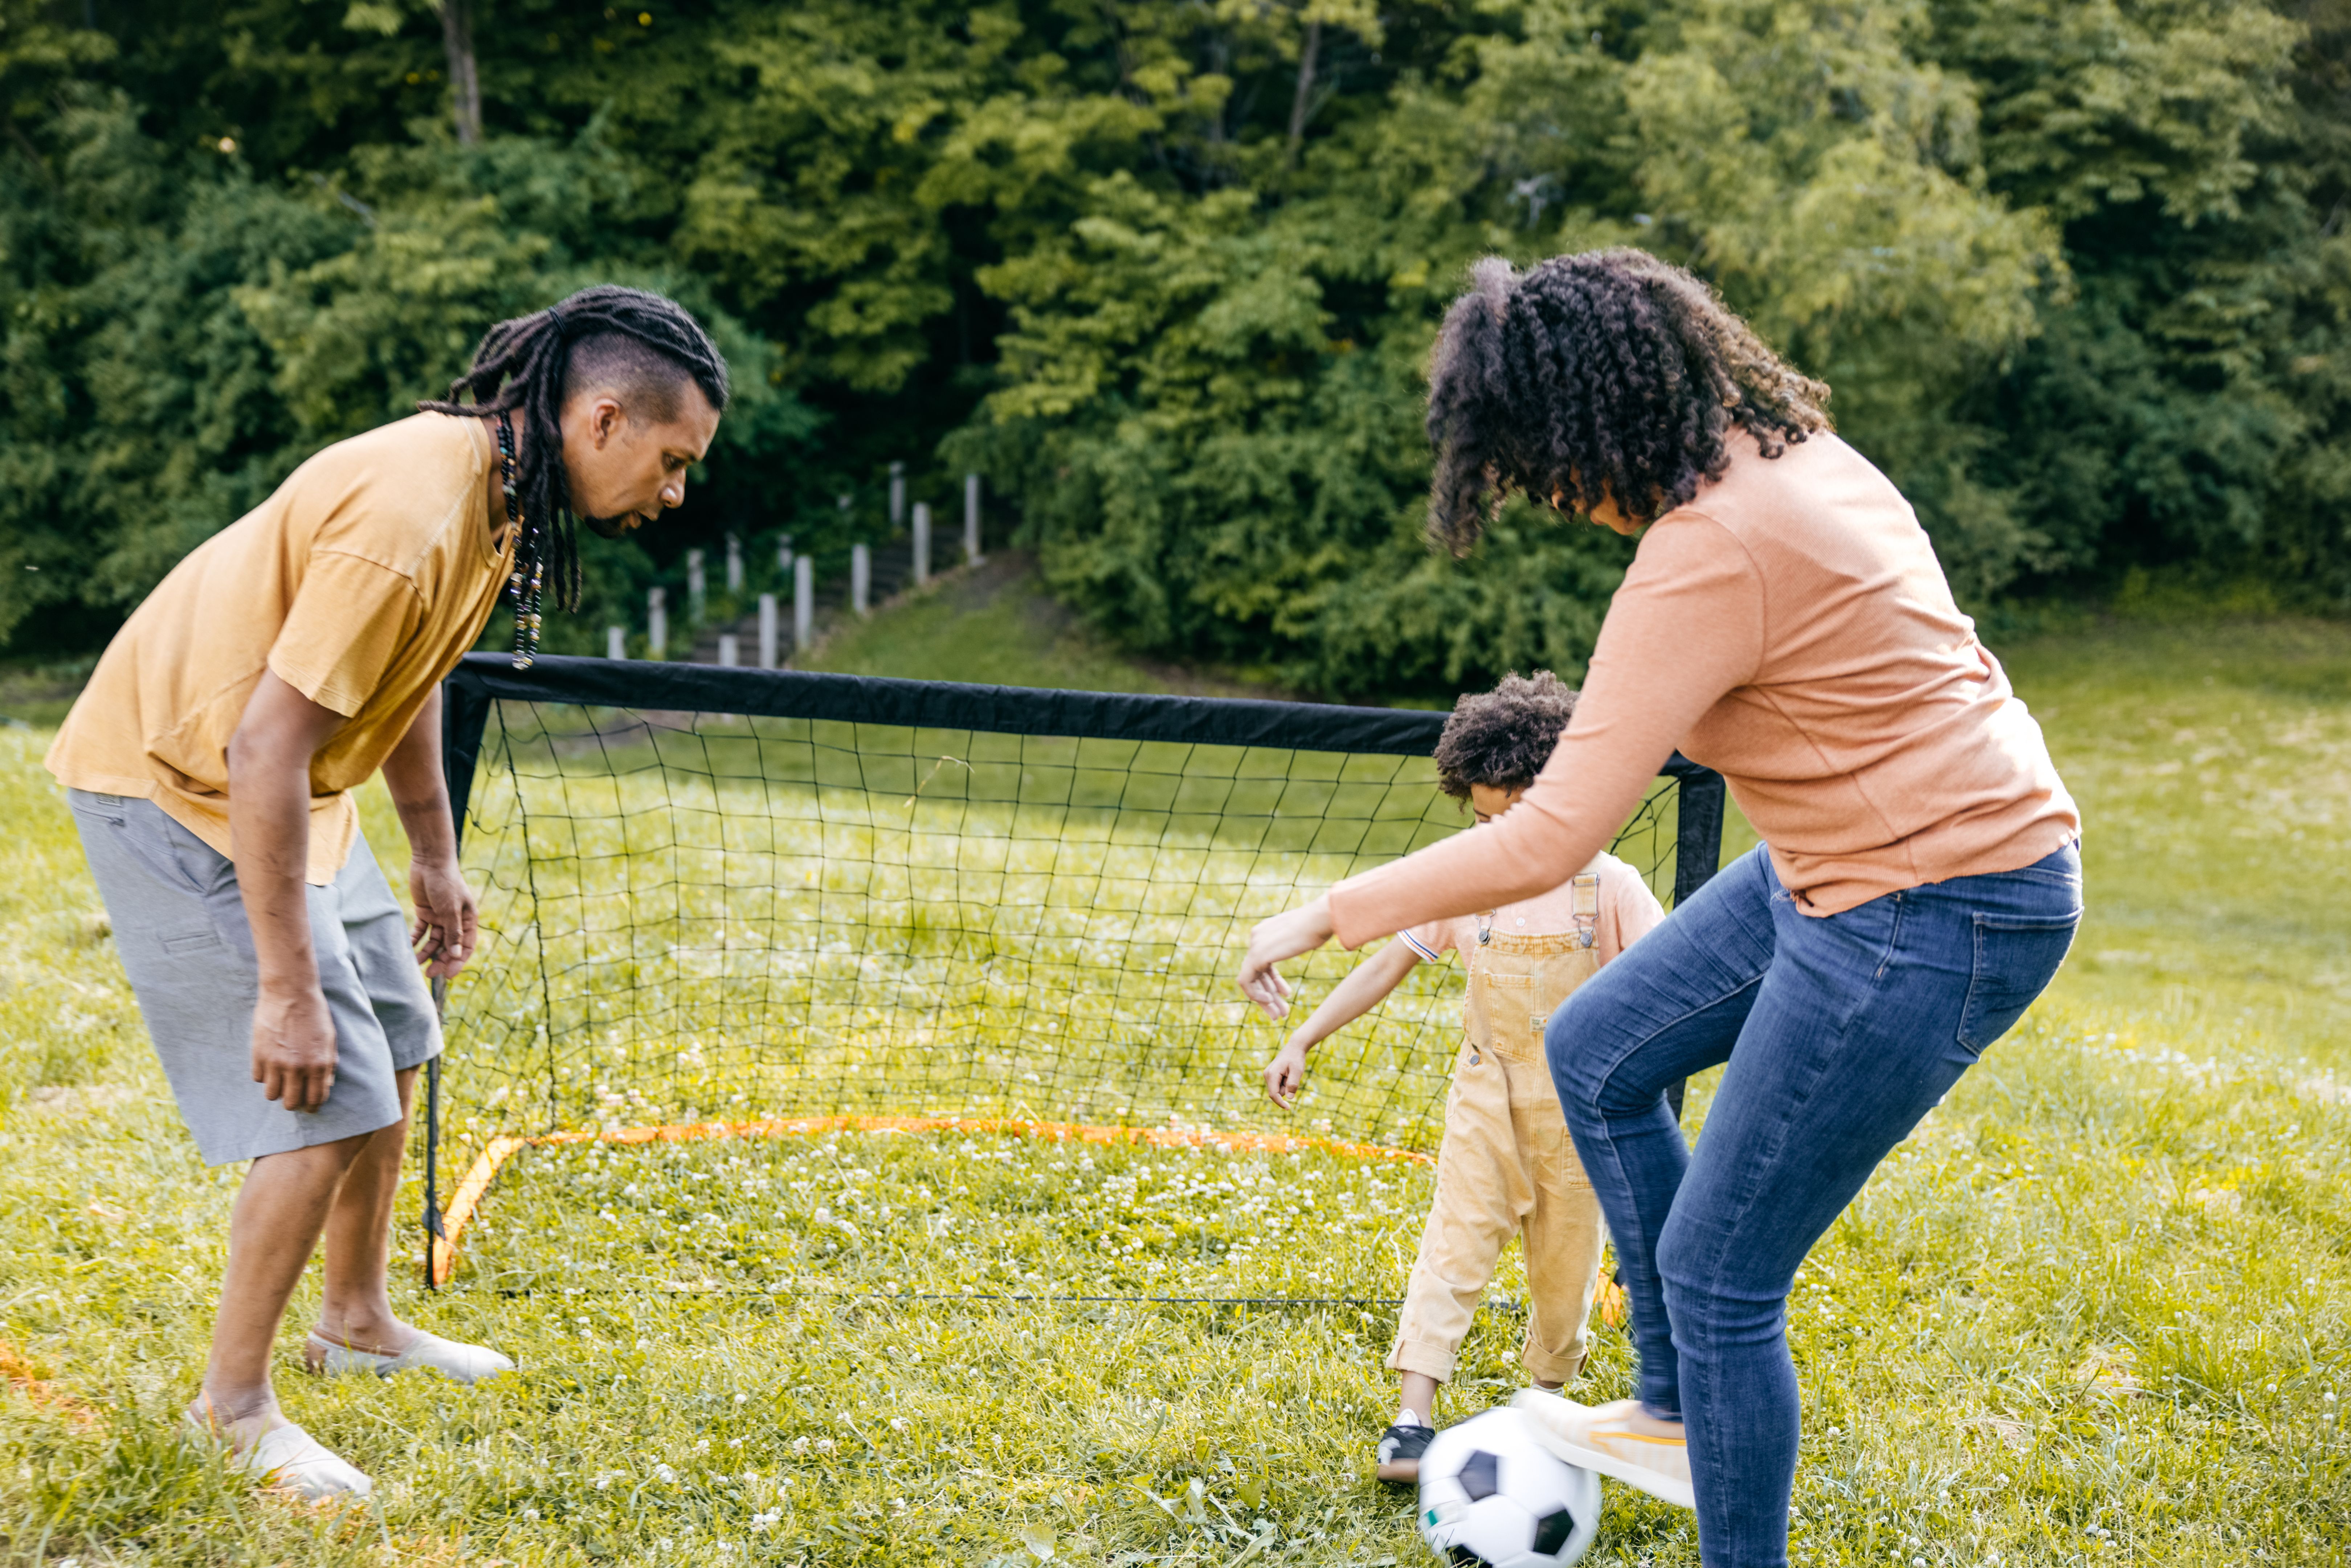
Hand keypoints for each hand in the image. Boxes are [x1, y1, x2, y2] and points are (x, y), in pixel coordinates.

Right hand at [252, 983, 337, 1111]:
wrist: (290, 992)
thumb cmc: (314, 1014)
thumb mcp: (329, 1039)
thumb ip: (328, 1064)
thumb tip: (325, 1085)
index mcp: (319, 1064)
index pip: (315, 1099)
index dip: (312, 1106)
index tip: (309, 1106)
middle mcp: (298, 1067)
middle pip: (291, 1103)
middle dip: (293, 1102)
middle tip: (293, 1095)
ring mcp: (276, 1062)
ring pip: (271, 1095)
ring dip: (276, 1090)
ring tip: (280, 1080)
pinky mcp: (258, 1055)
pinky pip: (259, 1078)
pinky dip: (264, 1075)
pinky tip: (270, 1064)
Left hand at [410, 856, 478, 978]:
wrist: (430, 861)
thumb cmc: (446, 882)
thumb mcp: (451, 909)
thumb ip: (453, 932)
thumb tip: (457, 954)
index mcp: (468, 920)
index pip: (466, 946)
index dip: (458, 961)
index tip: (448, 974)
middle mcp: (455, 921)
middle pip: (449, 946)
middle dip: (440, 960)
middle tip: (430, 973)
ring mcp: (440, 917)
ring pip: (434, 941)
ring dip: (426, 952)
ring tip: (416, 963)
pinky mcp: (425, 913)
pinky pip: (421, 931)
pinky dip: (415, 940)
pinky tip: (408, 948)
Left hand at [1235, 895, 1333, 1020]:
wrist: (1321, 919)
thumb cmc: (1320, 926)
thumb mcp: (1302, 937)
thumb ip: (1291, 944)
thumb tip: (1301, 942)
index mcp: (1265, 931)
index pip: (1263, 963)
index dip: (1273, 983)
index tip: (1286, 995)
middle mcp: (1256, 937)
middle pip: (1257, 973)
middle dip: (1269, 995)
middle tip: (1280, 1014)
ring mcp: (1255, 945)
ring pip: (1251, 980)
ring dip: (1264, 1000)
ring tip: (1278, 1016)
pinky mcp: (1257, 955)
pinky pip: (1246, 981)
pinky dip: (1256, 994)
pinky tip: (1270, 1002)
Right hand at [1263, 1040, 1309, 1110]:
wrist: (1294, 1047)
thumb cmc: (1296, 1058)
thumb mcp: (1297, 1071)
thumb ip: (1293, 1084)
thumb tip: (1289, 1098)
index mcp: (1271, 1074)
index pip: (1273, 1094)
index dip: (1280, 1103)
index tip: (1288, 1108)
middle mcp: (1267, 1075)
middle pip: (1276, 1092)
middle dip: (1286, 1090)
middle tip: (1293, 1077)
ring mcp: (1268, 1075)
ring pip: (1277, 1089)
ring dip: (1286, 1086)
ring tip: (1291, 1074)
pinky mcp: (1271, 1075)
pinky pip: (1278, 1085)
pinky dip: (1284, 1083)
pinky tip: (1288, 1074)